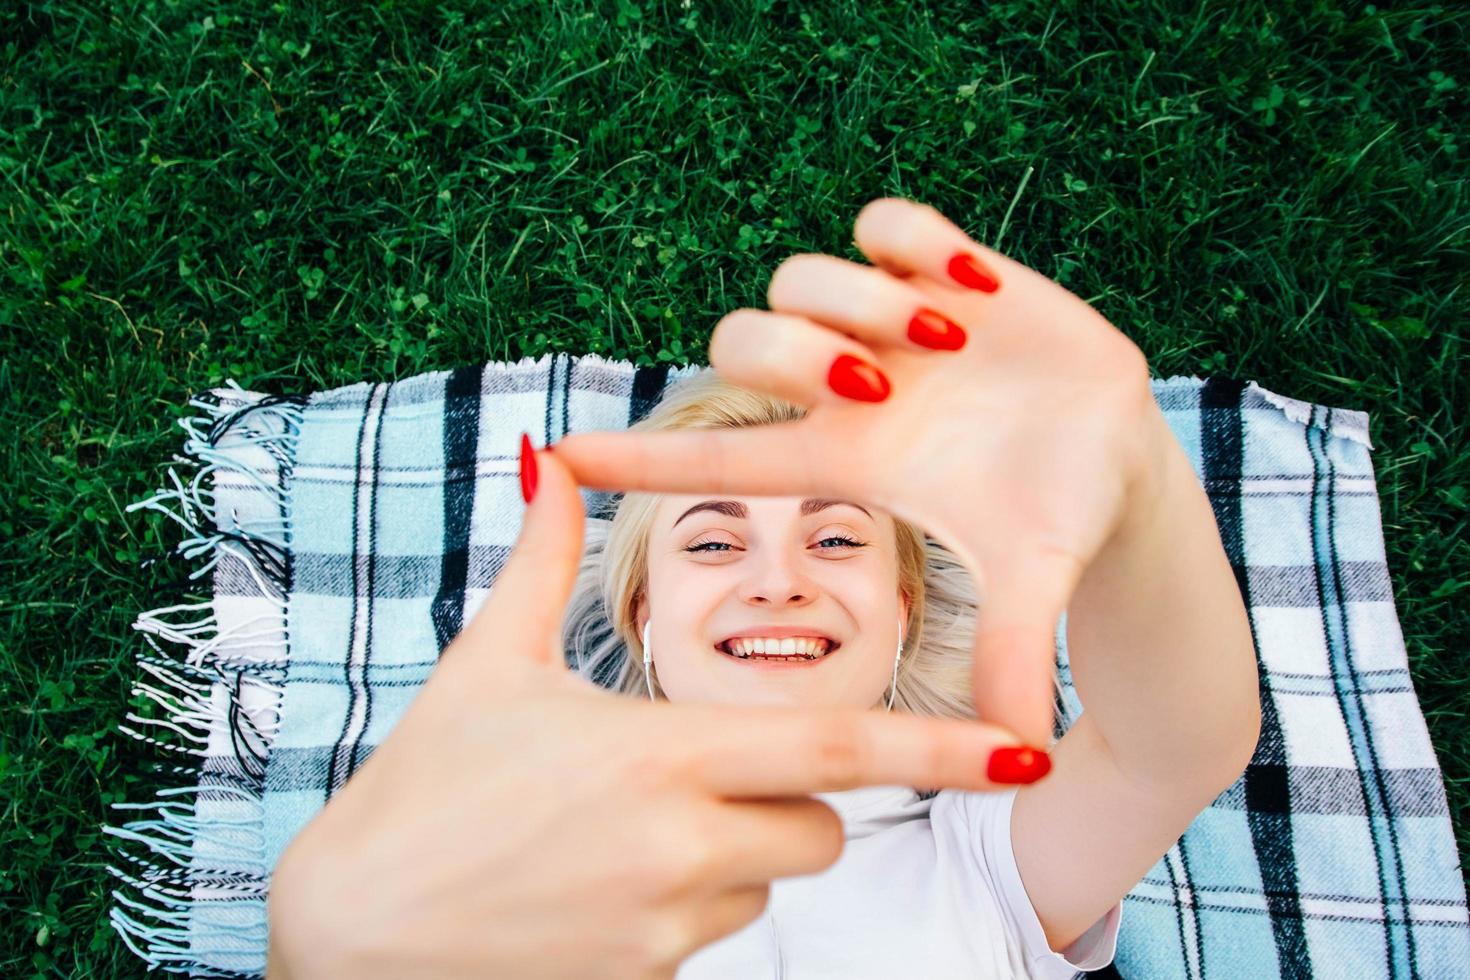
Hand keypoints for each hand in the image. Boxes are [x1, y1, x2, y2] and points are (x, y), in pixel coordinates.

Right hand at [266, 445, 1043, 979]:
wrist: (347, 937)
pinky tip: (592, 890)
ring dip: (732, 854)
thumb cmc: (418, 788)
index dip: (944, 750)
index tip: (1027, 752)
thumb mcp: (486, 665)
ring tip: (619, 836)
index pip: (841, 750)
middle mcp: (686, 849)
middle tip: (694, 776)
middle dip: (795, 797)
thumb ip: (538, 559)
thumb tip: (550, 454)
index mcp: (664, 755)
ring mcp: (668, 930)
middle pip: (821, 824)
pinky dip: (680, 909)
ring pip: (769, 883)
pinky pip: (711, 940)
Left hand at [549, 197, 1172, 750]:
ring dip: (864, 304)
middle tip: (877, 389)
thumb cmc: (1056, 519)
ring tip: (946, 343)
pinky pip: (884, 220)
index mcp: (843, 460)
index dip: (637, 457)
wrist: (1115, 450)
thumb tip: (1020, 755)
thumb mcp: (1032, 579)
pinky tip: (973, 290)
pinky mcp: (940, 267)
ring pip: (800, 276)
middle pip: (742, 342)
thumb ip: (1014, 652)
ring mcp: (888, 322)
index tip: (559, 455)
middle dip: (790, 355)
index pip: (714, 460)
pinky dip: (916, 244)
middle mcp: (848, 387)